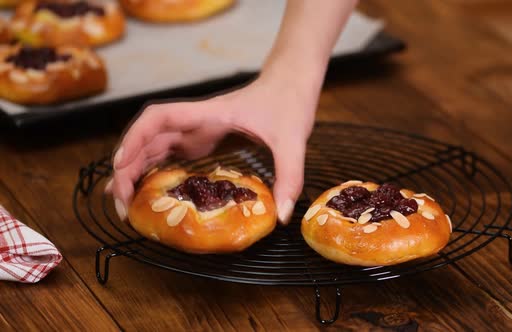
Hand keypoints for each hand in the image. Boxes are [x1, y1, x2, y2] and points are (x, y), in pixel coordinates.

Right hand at [108, 74, 317, 224]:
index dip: (134, 139)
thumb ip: (289, 176)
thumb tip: (284, 217)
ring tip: (125, 203)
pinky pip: (170, 154)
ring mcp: (198, 129)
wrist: (292, 82)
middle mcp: (195, 121)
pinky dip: (153, 170)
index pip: (158, 118)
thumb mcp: (292, 140)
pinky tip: (147, 191)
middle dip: (127, 167)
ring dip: (135, 171)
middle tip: (122, 203)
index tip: (121, 165)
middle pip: (147, 138)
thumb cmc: (289, 101)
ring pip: (153, 147)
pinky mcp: (204, 138)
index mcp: (208, 114)